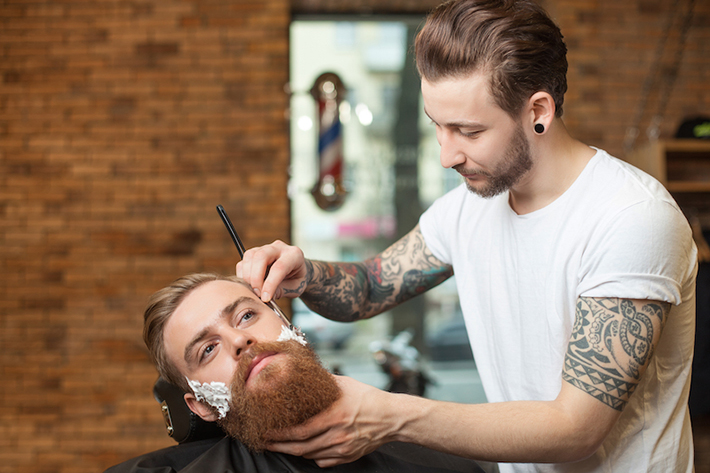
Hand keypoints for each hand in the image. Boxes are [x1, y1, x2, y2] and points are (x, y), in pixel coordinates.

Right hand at [236, 240, 307, 302]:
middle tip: (258, 293)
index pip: (279, 267)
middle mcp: (279, 248)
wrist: (297, 270)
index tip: (265, 298)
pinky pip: (244, 261)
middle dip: (256, 277)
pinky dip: (243, 274)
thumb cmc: (297, 278)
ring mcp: (266, 248)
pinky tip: (250, 284)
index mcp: (294, 255)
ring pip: (250, 256)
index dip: (270, 284)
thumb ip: (282, 290)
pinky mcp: (255, 252)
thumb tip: (266, 296)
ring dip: (248, 275)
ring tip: (254, 289)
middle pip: (261, 256)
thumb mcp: (296, 288)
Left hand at [265, 376, 397, 466]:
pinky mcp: (348, 456)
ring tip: (281, 446)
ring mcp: (343, 448)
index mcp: (335, 416)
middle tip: (265, 443)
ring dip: (293, 452)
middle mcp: (337, 435)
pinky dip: (312, 457)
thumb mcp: (346, 384)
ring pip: (310, 456)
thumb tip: (305, 373)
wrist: (393, 417)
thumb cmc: (370, 398)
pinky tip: (305, 450)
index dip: (280, 434)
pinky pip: (324, 461)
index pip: (300, 431)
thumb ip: (324, 382)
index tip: (267, 431)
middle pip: (301, 448)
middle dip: (279, 446)